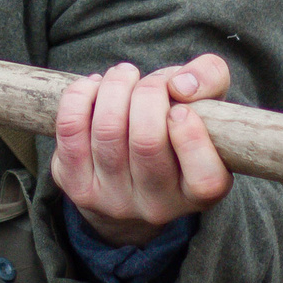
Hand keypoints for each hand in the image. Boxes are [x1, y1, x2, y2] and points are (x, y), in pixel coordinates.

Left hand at [50, 55, 232, 247]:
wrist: (129, 178)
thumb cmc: (175, 128)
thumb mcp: (207, 104)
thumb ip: (211, 78)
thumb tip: (181, 84)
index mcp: (199, 192)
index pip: (204, 178)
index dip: (191, 134)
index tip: (181, 109)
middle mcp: (157, 207)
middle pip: (147, 141)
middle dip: (148, 93)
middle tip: (152, 82)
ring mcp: (113, 200)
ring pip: (107, 131)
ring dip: (115, 87)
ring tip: (124, 76)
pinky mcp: (77, 186)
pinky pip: (71, 130)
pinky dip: (80, 96)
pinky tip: (95, 87)